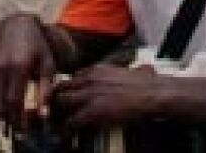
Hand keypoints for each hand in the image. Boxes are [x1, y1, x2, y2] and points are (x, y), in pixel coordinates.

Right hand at [0, 13, 57, 134]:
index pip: (14, 101)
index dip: (17, 118)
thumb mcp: (48, 65)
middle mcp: (1, 66)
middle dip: (9, 118)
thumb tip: (43, 112)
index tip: (24, 128)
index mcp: (19, 66)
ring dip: (1, 111)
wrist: (18, 26)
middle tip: (18, 125)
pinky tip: (4, 100)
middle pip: (0, 104)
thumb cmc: (37, 46)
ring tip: (13, 114)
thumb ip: (46, 89)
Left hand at [49, 64, 168, 132]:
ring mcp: (89, 95)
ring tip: (54, 124)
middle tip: (52, 112)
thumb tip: (133, 71)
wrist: (152, 93)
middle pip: (60, 88)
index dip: (64, 90)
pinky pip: (72, 122)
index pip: (70, 78)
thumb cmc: (145, 85)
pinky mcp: (93, 112)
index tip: (62, 98)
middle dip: (54, 100)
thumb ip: (119, 73)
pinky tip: (65, 136)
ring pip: (61, 103)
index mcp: (95, 70)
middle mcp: (88, 80)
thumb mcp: (127, 71)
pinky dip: (66, 130)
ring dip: (56, 114)